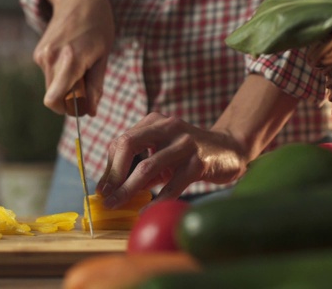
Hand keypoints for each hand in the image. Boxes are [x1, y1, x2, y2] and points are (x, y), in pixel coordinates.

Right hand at [34, 0, 114, 115]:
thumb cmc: (98, 25)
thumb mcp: (103, 56)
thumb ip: (96, 86)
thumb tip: (91, 111)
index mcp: (69, 60)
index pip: (54, 100)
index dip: (67, 110)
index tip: (82, 105)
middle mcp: (50, 58)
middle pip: (54, 96)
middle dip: (70, 97)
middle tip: (87, 83)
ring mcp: (42, 55)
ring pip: (52, 86)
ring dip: (66, 84)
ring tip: (81, 64)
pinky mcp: (38, 53)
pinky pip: (49, 74)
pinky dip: (61, 74)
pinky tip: (72, 56)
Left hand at [96, 112, 246, 207]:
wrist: (230, 150)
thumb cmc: (189, 154)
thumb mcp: (163, 154)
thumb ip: (141, 167)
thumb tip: (114, 188)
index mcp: (154, 121)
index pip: (122, 141)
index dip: (109, 166)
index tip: (102, 188)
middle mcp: (168, 127)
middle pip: (129, 145)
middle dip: (113, 174)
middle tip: (106, 196)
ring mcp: (184, 143)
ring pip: (148, 166)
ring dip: (128, 189)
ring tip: (117, 204)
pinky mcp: (199, 162)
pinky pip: (173, 184)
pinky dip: (157, 199)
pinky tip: (145, 210)